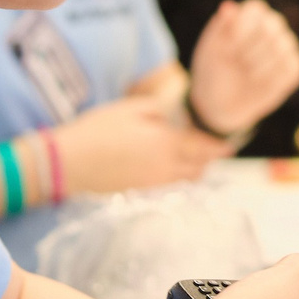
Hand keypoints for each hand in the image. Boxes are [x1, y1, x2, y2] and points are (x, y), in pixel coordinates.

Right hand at [52, 94, 228, 194]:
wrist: (68, 163)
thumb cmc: (98, 129)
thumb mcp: (129, 107)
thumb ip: (158, 110)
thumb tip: (173, 115)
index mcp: (167, 142)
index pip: (203, 147)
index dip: (218, 147)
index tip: (230, 145)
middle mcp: (165, 166)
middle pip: (198, 168)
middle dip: (208, 160)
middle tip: (213, 153)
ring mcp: (152, 182)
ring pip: (184, 181)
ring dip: (193, 171)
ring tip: (195, 162)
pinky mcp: (138, 191)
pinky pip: (168, 186)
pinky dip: (176, 179)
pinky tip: (169, 170)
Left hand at [187, 0, 298, 137]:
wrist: (221, 103)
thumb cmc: (214, 69)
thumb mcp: (211, 49)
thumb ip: (220, 27)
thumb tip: (228, 6)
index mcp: (250, 14)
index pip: (255, 10)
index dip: (241, 31)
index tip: (226, 50)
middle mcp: (273, 24)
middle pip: (272, 28)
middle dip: (248, 52)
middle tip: (235, 65)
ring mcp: (287, 45)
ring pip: (283, 49)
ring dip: (258, 68)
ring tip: (245, 74)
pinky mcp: (295, 66)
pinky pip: (291, 69)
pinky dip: (272, 81)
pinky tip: (259, 84)